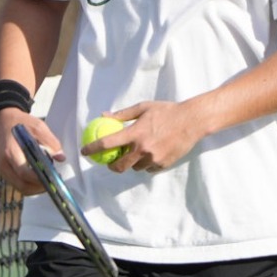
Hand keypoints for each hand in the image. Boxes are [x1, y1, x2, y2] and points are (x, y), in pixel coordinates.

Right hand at [0, 111, 57, 194]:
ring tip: (49, 180)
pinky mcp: (6, 172)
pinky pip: (19, 184)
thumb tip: (61, 157)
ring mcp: (4, 170)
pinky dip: (30, 186)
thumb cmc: (21, 123)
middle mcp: (4, 164)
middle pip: (22, 186)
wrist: (4, 120)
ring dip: (35, 189)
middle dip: (39, 188)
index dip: (39, 179)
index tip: (53, 177)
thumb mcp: (38, 126)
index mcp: (11, 152)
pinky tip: (40, 178)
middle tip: (54, 182)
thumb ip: (50, 141)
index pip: (24, 173)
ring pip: (20, 188)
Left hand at [87, 99, 210, 173]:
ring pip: (135, 168)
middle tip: (111, 162)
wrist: (192, 121)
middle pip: (119, 166)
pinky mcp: (163, 164)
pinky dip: (147, 164)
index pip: (107, 143)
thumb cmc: (166, 111)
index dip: (92, 149)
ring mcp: (153, 158)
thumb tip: (104, 115)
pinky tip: (151, 154)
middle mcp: (143, 148)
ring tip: (136, 154)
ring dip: (132, 163)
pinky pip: (149, 168)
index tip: (84, 152)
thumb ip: (122, 114)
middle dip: (112, 166)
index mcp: (135, 133)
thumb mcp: (143, 108)